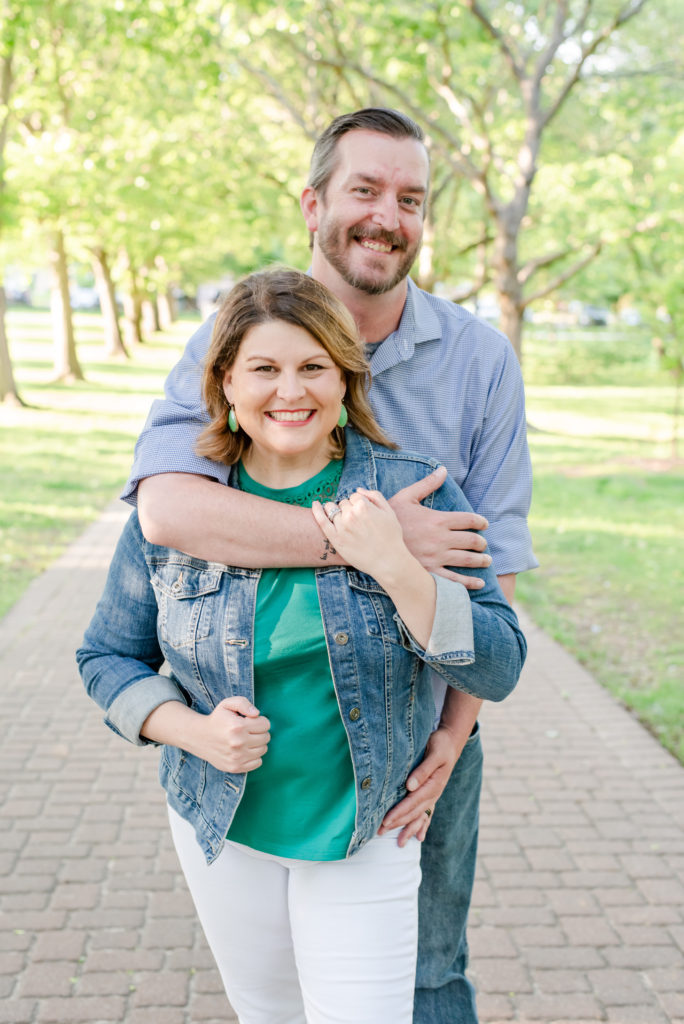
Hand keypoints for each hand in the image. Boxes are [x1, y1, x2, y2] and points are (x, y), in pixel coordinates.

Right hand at [191, 696, 270, 773]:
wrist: (199, 737)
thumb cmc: (217, 719)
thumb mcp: (227, 704)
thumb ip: (243, 703)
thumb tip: (257, 714)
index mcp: (238, 726)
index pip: (265, 725)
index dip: (260, 721)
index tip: (251, 721)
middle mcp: (238, 743)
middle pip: (266, 738)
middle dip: (260, 732)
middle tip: (249, 731)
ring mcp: (237, 757)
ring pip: (263, 750)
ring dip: (258, 744)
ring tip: (247, 740)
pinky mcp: (235, 767)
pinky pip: (258, 763)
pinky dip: (254, 756)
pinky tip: (245, 750)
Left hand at [312, 489, 408, 581]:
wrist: (388, 561)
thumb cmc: (391, 536)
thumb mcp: (389, 512)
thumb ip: (375, 496)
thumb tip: (358, 489)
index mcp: (364, 506)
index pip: (355, 497)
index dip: (359, 504)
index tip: (364, 514)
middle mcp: (351, 514)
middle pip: (343, 503)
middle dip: (349, 509)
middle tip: (358, 523)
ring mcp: (342, 526)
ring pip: (333, 510)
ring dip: (336, 512)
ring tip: (344, 522)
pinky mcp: (335, 538)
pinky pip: (322, 520)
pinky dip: (317, 510)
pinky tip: (315, 504)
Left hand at [378, 726, 465, 845]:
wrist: (451, 742)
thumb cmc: (441, 745)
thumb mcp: (434, 753)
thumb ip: (423, 770)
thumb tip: (410, 785)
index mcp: (433, 784)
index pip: (412, 802)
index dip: (398, 812)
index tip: (385, 821)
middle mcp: (434, 793)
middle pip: (414, 812)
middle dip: (398, 823)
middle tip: (380, 832)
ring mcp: (434, 795)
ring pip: (419, 815)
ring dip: (409, 829)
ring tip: (400, 843)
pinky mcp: (432, 793)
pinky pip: (427, 812)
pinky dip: (422, 825)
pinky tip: (419, 837)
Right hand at [388, 466, 490, 589]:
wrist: (372, 543)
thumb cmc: (389, 519)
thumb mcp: (406, 497)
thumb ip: (427, 484)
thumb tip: (443, 470)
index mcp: (438, 520)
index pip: (468, 520)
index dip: (480, 522)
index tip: (484, 524)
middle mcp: (441, 539)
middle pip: (471, 541)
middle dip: (481, 543)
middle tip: (484, 544)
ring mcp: (436, 557)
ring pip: (467, 559)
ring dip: (481, 560)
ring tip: (487, 560)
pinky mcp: (430, 572)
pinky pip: (454, 580)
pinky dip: (469, 582)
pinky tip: (480, 583)